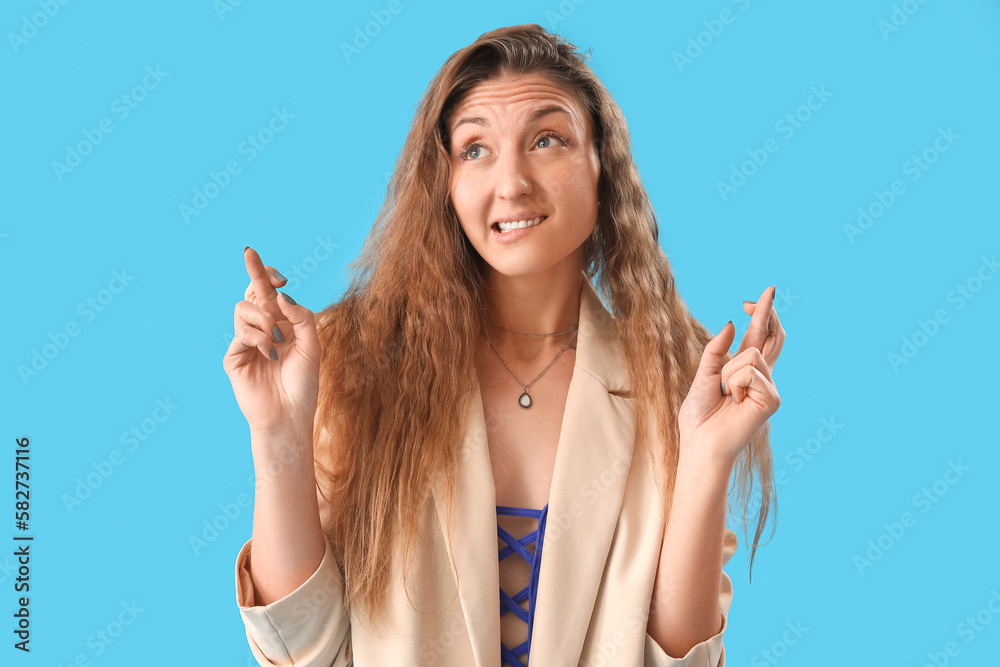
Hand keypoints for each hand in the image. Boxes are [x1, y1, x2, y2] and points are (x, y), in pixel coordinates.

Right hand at [222, 247, 320, 438]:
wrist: (289, 415)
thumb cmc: (303, 384)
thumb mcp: (312, 345)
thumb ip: (301, 317)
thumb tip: (280, 295)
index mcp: (281, 324)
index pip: (269, 292)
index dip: (268, 276)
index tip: (279, 275)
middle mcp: (262, 330)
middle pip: (252, 292)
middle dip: (256, 274)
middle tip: (257, 265)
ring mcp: (245, 342)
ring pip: (242, 308)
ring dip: (262, 317)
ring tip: (276, 338)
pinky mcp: (234, 357)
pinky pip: (241, 333)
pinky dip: (258, 338)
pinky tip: (271, 353)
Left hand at [677, 284, 784, 466]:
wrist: (700, 443)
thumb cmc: (699, 417)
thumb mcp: (702, 376)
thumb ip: (715, 351)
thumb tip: (732, 323)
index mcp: (745, 372)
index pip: (760, 338)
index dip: (763, 315)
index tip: (764, 294)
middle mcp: (761, 377)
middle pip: (772, 337)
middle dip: (768, 312)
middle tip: (769, 290)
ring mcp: (769, 388)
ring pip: (750, 354)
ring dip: (728, 371)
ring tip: (725, 394)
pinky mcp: (771, 399)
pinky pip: (749, 371)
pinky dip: (734, 383)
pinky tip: (735, 402)